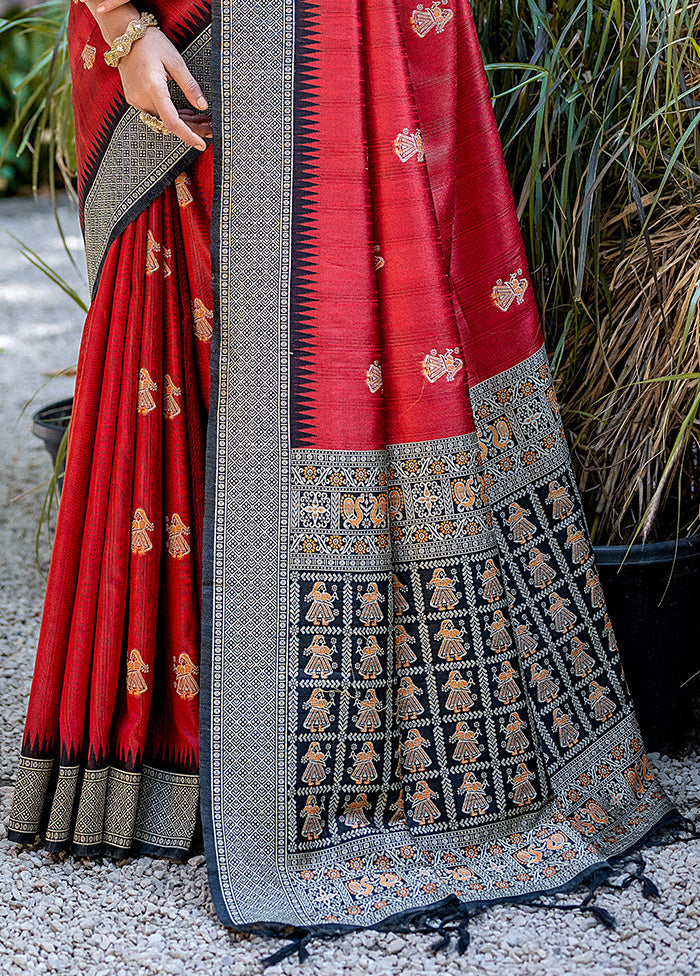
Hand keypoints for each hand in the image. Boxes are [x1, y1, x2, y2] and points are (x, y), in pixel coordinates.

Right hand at [79, 1, 210, 149]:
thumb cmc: (151, 43)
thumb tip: (203, 106)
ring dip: (183, 122)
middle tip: (209, 129)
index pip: (172, 122)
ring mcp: (135, 99)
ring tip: (202, 120)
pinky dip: (171, 115)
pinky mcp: (134, 98)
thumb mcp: (176, 61)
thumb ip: (190, 86)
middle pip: (169, 124)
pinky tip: (187, 113)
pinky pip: (155, 113)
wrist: (124, 33)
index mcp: (153, 88)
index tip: (202, 144)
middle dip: (191, 128)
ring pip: (163, 120)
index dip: (188, 135)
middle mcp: (141, 98)